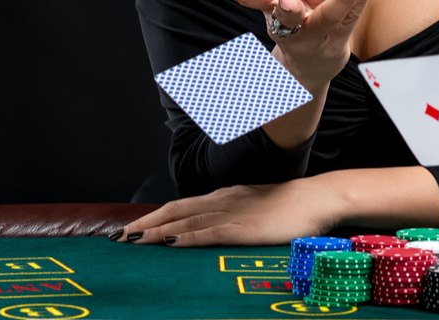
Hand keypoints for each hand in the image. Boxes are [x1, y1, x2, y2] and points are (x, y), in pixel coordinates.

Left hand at [114, 178, 342, 246]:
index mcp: (225, 196)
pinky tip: (169, 242)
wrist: (318, 198)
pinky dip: (185, 237)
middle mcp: (222, 201)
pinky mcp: (243, 228)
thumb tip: (218, 228)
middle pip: (174, 210)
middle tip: (119, 238)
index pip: (181, 205)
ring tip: (132, 241)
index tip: (134, 228)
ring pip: (185, 221)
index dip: (154, 216)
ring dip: (156, 231)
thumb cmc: (292, 206)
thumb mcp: (257, 207)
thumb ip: (236, 215)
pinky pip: (208, 233)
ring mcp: (231, 214)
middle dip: (145, 224)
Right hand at [225, 0, 370, 85]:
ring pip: (328, 18)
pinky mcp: (340, 38)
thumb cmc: (301, 16)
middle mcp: (293, 24)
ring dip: (339, 0)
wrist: (312, 61)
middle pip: (289, 17)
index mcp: (274, 5)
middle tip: (288, 1)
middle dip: (287, 10)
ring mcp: (318, 34)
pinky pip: (352, 17)